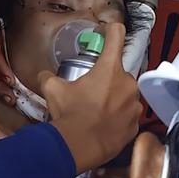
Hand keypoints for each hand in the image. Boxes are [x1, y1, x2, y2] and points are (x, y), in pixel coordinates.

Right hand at [40, 23, 141, 173]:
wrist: (79, 147)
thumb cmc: (70, 115)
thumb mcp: (53, 90)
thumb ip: (49, 77)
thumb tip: (44, 75)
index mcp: (110, 69)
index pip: (117, 36)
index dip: (111, 30)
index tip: (108, 32)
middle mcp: (128, 84)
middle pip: (119, 73)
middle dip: (107, 80)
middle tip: (91, 91)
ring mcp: (134, 106)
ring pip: (125, 96)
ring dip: (114, 99)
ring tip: (96, 111)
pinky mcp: (135, 126)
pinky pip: (128, 117)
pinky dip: (118, 119)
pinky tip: (103, 125)